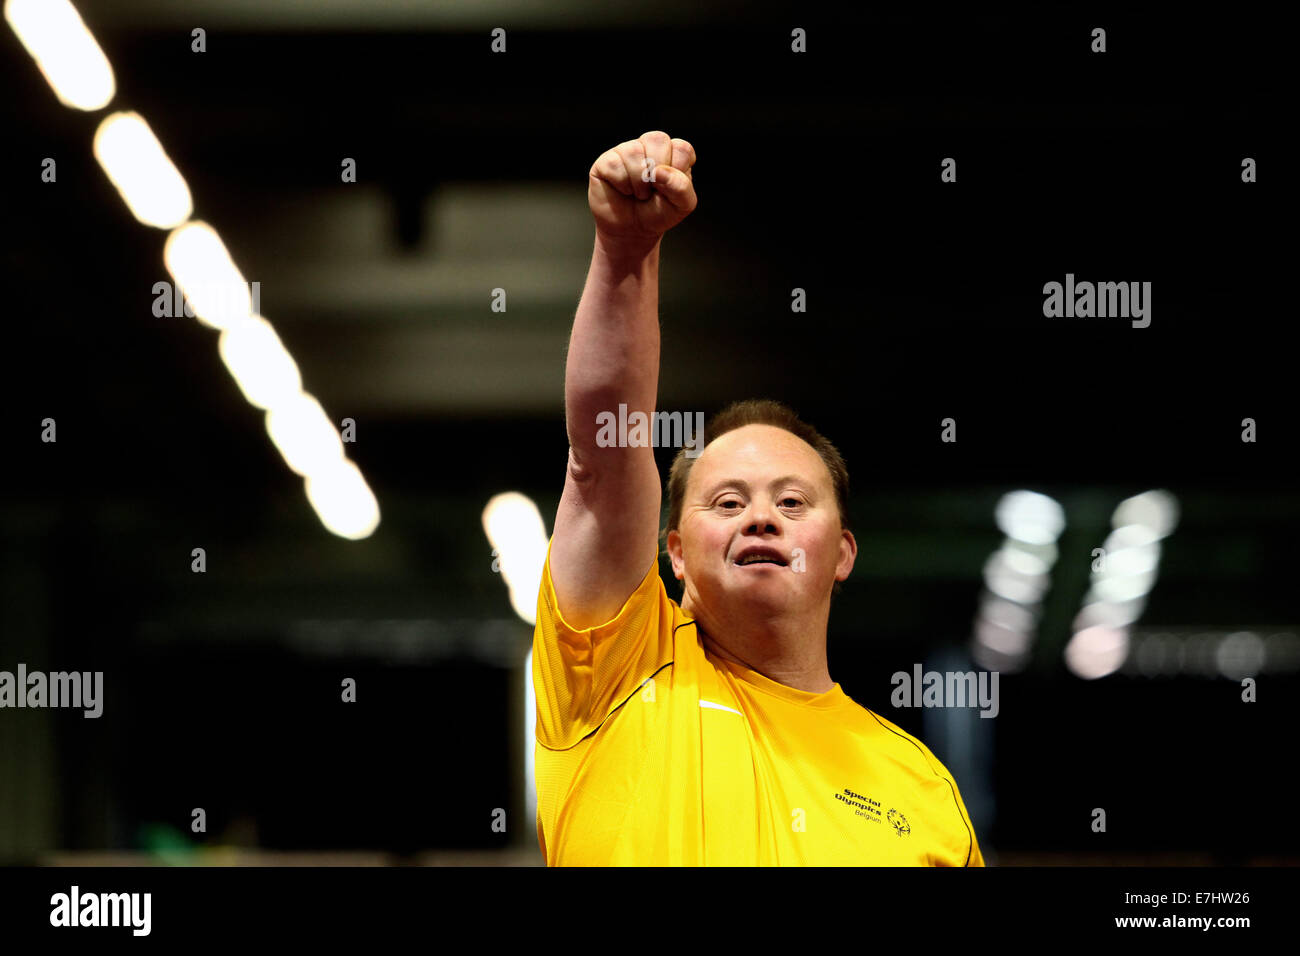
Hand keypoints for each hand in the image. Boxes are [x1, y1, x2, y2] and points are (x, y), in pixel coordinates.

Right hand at [588, 130, 696, 247]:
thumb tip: (659, 171)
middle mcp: (648, 146)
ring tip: (638, 193)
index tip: (669, 190)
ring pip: (634, 151)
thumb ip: (681, 187)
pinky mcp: (606, 161)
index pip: (682, 149)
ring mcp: (626, 151)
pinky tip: (623, 191)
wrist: (631, 232)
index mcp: (672, 152)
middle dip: (658, 173)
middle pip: (658, 140)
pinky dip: (622, 184)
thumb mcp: (681, 206)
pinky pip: (615, 164)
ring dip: (639, 182)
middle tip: (653, 191)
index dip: (678, 173)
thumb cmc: (657, 213)